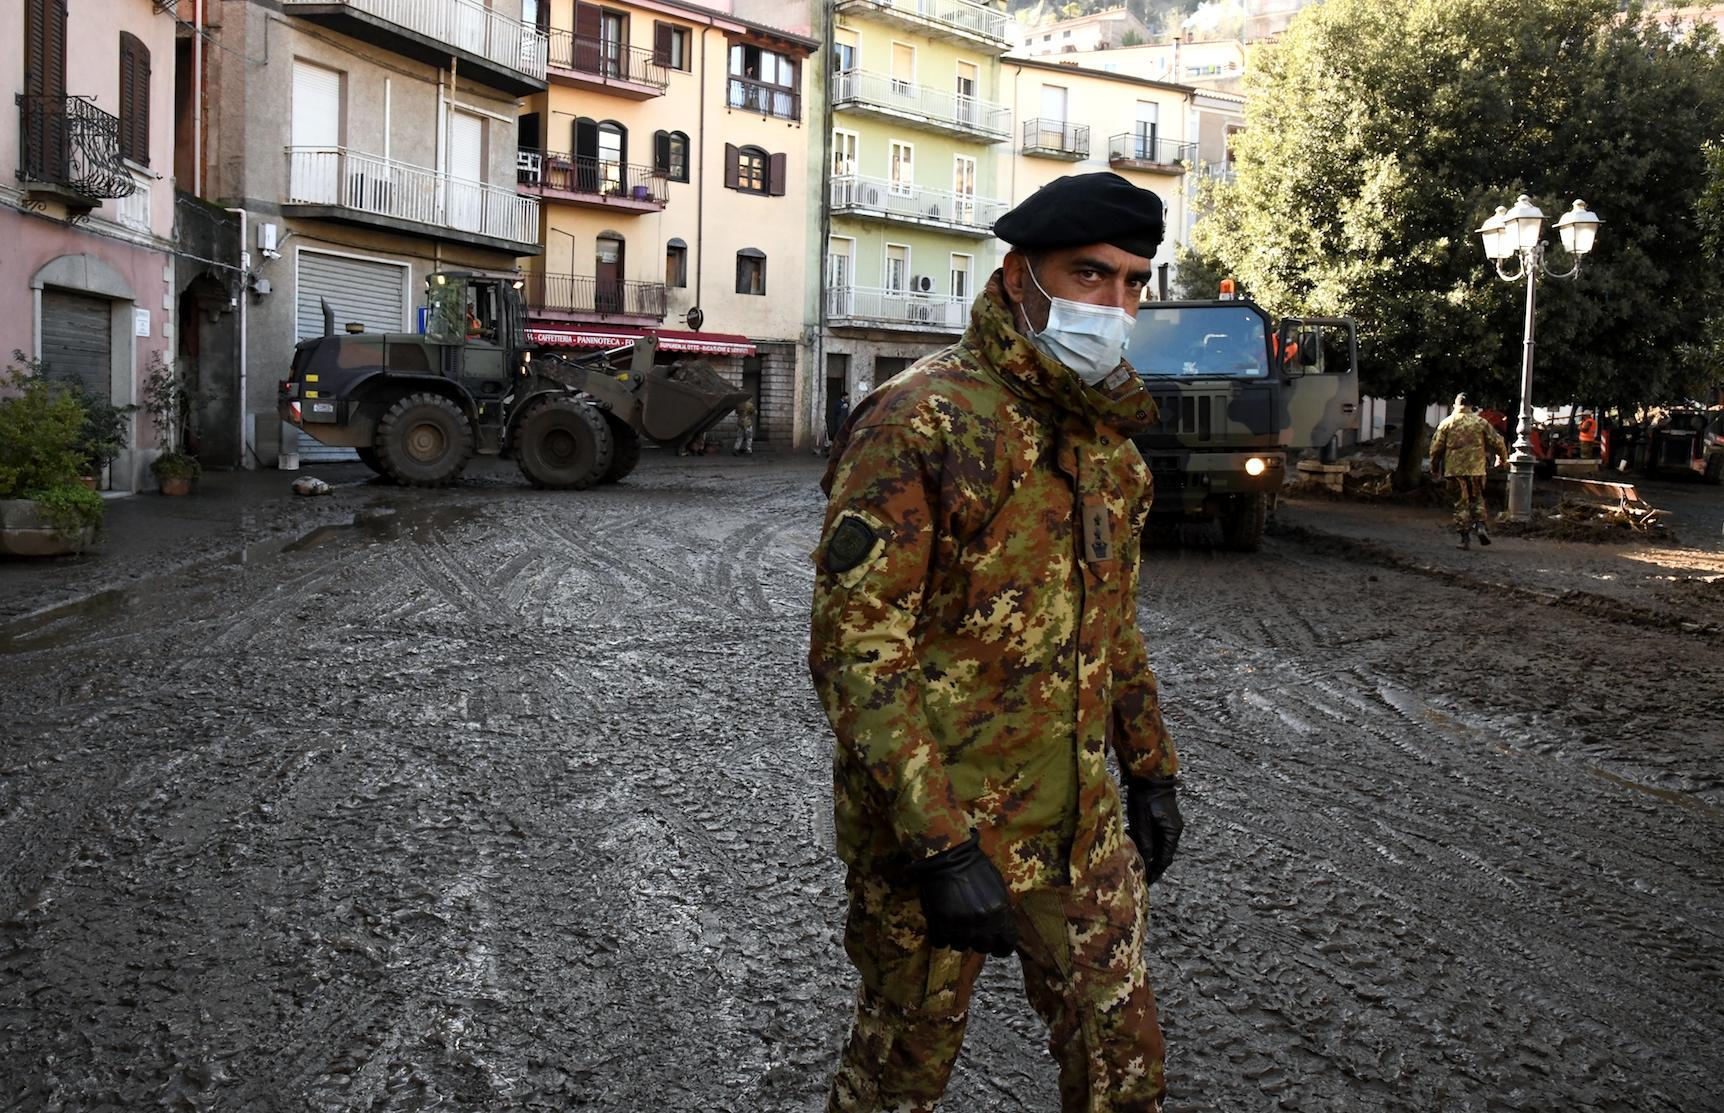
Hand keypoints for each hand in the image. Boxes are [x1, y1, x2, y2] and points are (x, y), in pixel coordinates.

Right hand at [909, 834, 1015, 956]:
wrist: (947, 855)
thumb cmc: (975, 867)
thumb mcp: (998, 886)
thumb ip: (1001, 910)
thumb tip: (1002, 928)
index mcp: (998, 912)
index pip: (1006, 945)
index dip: (1002, 947)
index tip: (998, 946)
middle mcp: (981, 922)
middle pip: (983, 948)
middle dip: (980, 941)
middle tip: (974, 931)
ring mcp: (958, 924)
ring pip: (961, 946)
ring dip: (959, 938)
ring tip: (956, 924)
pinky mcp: (938, 922)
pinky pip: (940, 943)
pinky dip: (941, 936)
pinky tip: (943, 925)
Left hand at [1125, 777, 1183, 886]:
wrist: (1149, 775)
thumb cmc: (1145, 798)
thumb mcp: (1142, 822)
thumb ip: (1145, 842)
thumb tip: (1146, 861)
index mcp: (1172, 832)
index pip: (1165, 858)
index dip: (1156, 871)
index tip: (1147, 882)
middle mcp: (1173, 830)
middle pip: (1164, 854)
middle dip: (1153, 866)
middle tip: (1141, 877)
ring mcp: (1169, 824)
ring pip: (1159, 846)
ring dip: (1150, 855)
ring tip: (1138, 864)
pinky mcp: (1162, 819)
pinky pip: (1156, 837)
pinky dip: (1148, 844)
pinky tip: (1137, 847)